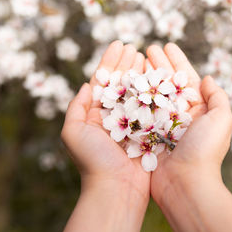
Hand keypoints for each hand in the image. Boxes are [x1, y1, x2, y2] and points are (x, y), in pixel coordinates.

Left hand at [60, 41, 149, 231]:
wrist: (116, 187)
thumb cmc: (92, 160)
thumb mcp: (72, 132)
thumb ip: (76, 107)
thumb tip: (86, 85)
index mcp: (96, 113)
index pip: (104, 81)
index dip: (110, 61)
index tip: (118, 44)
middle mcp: (114, 115)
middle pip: (122, 82)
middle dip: (127, 63)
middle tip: (133, 47)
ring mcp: (133, 121)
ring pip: (137, 91)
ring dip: (141, 72)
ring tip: (145, 55)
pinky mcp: (149, 130)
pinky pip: (153, 106)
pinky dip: (155, 90)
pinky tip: (158, 75)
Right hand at [146, 43, 231, 231]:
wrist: (185, 183)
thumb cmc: (204, 151)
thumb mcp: (221, 120)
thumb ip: (218, 97)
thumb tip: (207, 78)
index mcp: (198, 110)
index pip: (186, 78)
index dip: (177, 61)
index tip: (167, 45)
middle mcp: (180, 115)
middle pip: (167, 83)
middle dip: (158, 64)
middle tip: (148, 48)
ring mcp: (162, 124)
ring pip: (152, 94)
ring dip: (145, 76)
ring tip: (135, 59)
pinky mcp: (147, 134)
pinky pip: (139, 111)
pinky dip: (134, 96)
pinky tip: (126, 83)